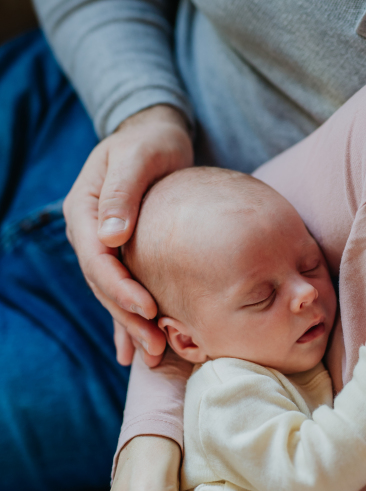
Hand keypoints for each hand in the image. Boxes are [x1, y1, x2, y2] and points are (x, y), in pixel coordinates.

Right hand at [63, 105, 193, 366]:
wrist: (154, 135)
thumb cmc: (150, 141)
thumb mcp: (138, 156)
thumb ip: (122, 192)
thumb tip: (110, 236)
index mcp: (84, 209)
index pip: (96, 258)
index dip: (120, 287)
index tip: (148, 308)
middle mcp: (88, 232)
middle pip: (102, 283)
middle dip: (127, 317)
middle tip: (156, 345)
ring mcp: (101, 245)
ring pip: (111, 293)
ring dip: (130, 325)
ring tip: (154, 355)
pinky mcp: (120, 253)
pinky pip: (121, 289)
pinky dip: (127, 318)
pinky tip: (135, 348)